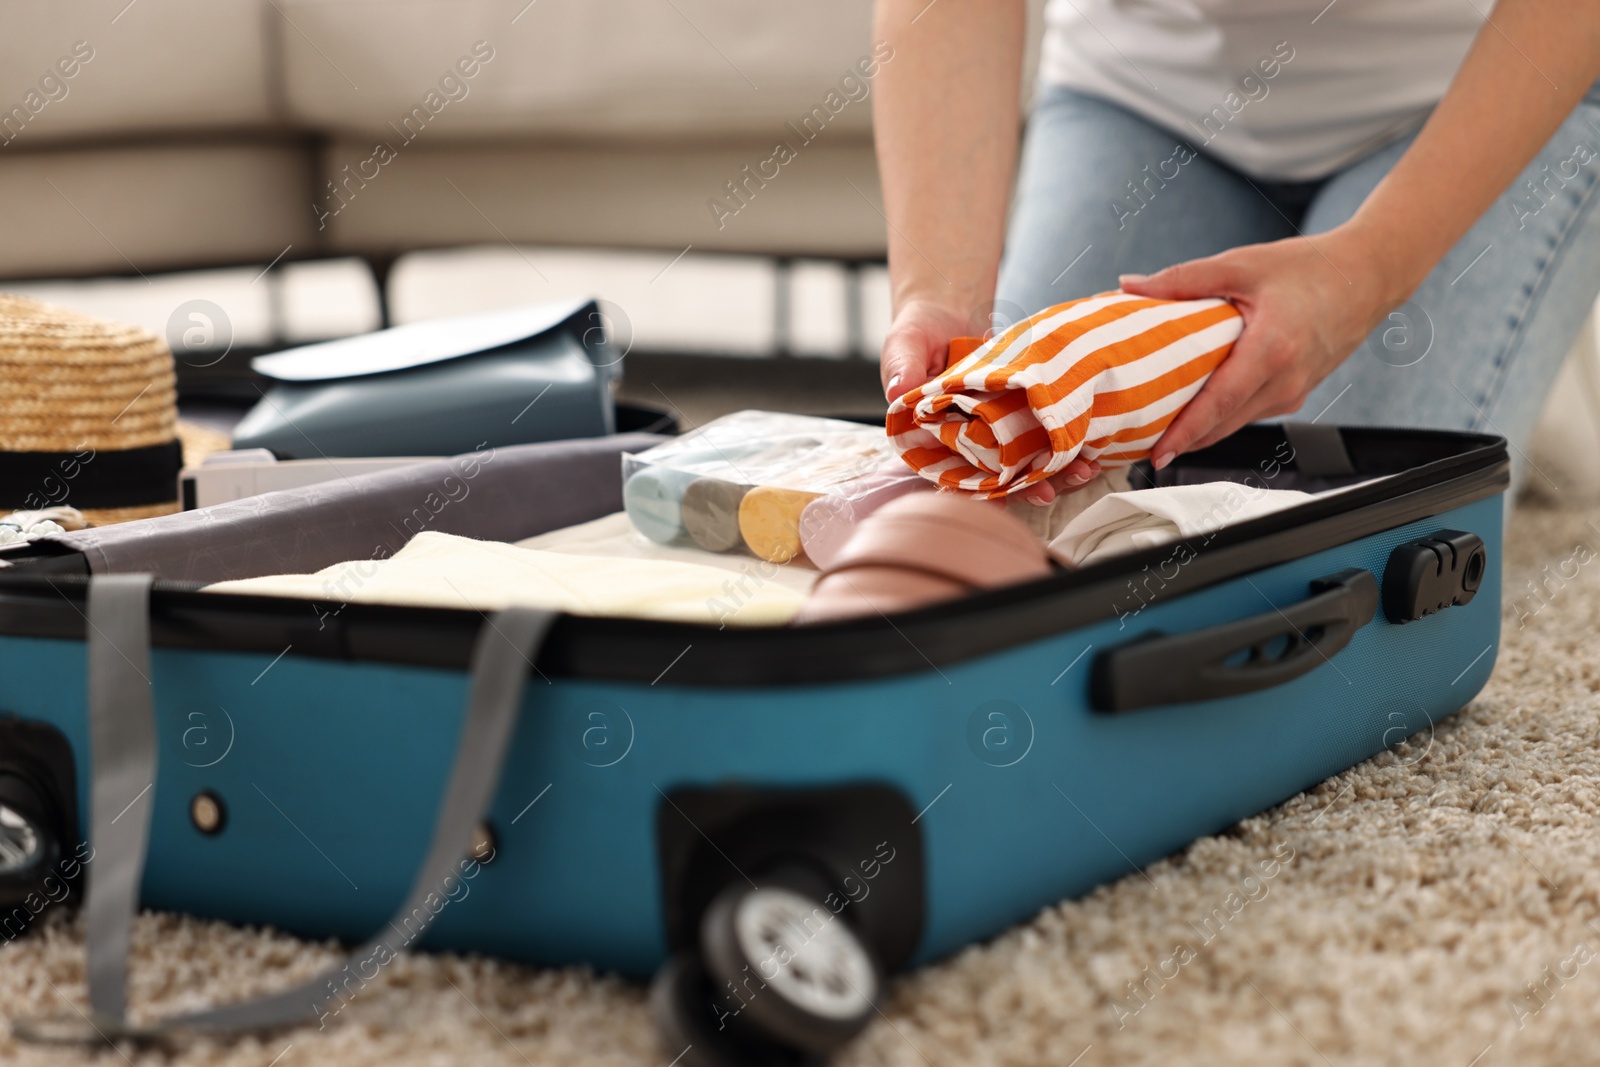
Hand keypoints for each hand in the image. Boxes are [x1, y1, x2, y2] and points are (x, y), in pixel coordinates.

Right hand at [879, 298, 1099, 504]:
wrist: (947, 311)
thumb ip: (902, 366)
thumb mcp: (904, 344)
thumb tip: (899, 390)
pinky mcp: (1020, 411)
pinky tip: (1091, 445)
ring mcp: (995, 428)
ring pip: (1025, 459)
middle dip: (1028, 486)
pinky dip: (1066, 438)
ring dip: (1054, 468)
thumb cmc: (917, 332)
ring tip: (1084, 470)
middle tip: (1052, 490)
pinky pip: (1043, 430)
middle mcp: (965, 441)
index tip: (1008, 499)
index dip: (984, 492)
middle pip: (998, 476)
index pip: (956, 474)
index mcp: (931, 438)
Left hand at [1120, 226, 1406, 467]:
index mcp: (1272, 350)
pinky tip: (1194, 407)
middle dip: (1181, 440)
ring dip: (1200, 431)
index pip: (1219, 404)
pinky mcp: (1296, 393)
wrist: (1366, 275)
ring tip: (1157, 429)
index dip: (1185, 433)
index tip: (1156, 452)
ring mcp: (1294, 392)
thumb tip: (1130, 285)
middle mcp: (1286, 380)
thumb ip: (1182, 279)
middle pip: (1223, 424)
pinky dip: (1221, 415)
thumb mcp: (1240, 265)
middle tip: (1138, 445)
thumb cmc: (1309, 268)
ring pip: (1236, 423)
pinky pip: (1250, 412)